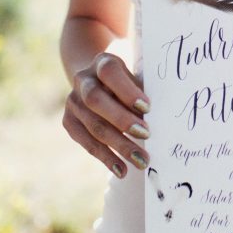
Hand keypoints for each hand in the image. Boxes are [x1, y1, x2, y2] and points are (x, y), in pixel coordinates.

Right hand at [63, 52, 150, 177]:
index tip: (148, 108)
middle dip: (122, 120)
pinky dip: (106, 158)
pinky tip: (121, 169)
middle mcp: (83, 79)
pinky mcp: (69, 121)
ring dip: (118, 146)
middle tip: (146, 135)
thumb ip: (143, 93)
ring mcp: (73, 101)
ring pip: (93, 125)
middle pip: (96, 100)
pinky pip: (87, 142)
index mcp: (102, 62)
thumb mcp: (135, 78)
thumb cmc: (127, 83)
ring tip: (140, 161)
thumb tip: (163, 119)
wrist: (96, 81)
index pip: (110, 73)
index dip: (126, 90)